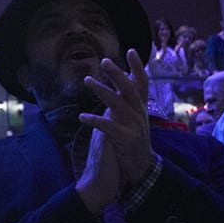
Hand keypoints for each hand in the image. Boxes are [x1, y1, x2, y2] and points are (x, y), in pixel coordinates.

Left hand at [76, 51, 152, 210]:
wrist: (139, 172)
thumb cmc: (131, 144)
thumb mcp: (131, 121)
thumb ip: (125, 104)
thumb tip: (119, 86)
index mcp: (140, 109)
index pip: (142, 84)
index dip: (138, 67)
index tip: (131, 50)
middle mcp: (140, 115)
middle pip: (130, 89)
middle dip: (118, 74)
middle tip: (105, 61)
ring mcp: (135, 127)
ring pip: (118, 104)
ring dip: (102, 91)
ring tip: (86, 80)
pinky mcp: (126, 140)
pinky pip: (108, 127)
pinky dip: (94, 120)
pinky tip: (81, 116)